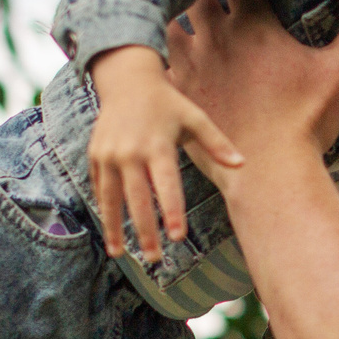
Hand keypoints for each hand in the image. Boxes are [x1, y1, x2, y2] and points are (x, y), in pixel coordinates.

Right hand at [87, 45, 243, 261]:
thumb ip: (217, 142)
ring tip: (121, 255)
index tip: (178, 236)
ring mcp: (108, 155)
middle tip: (155, 258)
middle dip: (146, 231)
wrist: (126, 79)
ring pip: (111, 199)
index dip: (172, 211)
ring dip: (115, 228)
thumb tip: (242, 164)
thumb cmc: (167, 102)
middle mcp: (130, 152)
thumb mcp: (194, 117)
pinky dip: (104, 211)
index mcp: (157, 145)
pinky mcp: (96, 156)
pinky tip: (110, 232)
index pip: (166, 185)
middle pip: (138, 199)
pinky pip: (100, 189)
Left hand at [166, 0, 338, 190]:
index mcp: (253, 24)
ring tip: (172, 3)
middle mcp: (215, 37)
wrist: (268, 174)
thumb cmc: (306, 123)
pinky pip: (153, 64)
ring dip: (173, 13)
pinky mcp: (175, 95)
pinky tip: (148, 51)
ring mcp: (190, 65)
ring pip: (168, 21)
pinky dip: (151, 54)